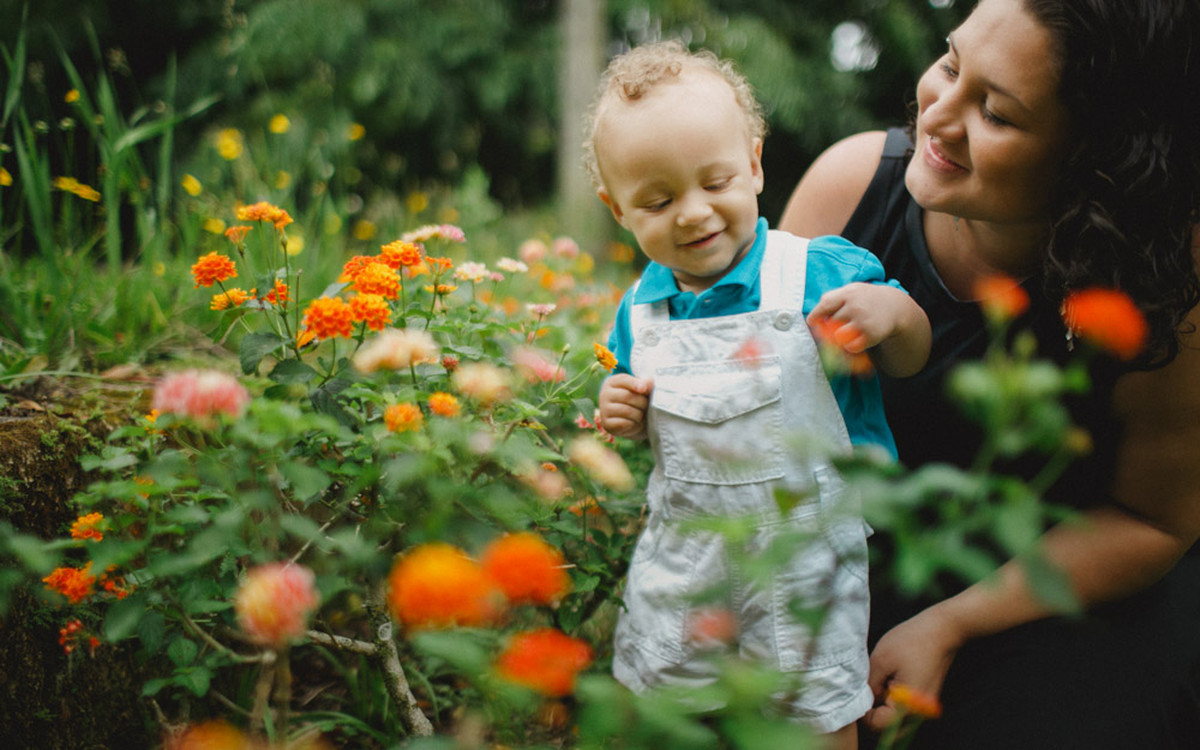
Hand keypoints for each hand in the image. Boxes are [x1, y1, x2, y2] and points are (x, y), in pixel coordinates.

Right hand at [598, 374, 652, 439]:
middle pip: (627, 396)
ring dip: (639, 414)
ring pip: (626, 410)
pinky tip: (633, 422)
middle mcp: (605, 394)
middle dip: (642, 402)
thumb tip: (649, 382)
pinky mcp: (606, 423)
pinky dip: (632, 423)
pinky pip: (623, 423)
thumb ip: (646, 384)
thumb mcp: (641, 390)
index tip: (643, 389)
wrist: (628, 420)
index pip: (624, 380)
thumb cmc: (635, 401)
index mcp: (613, 382)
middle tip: (646, 406)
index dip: (635, 384)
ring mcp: (604, 409)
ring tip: (641, 414)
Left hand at [806, 283, 905, 350]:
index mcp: (849, 293)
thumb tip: (812, 318)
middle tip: (836, 327)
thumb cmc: (866, 299)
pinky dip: (851, 346)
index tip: (811, 322)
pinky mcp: (871, 335)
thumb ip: (832, 299)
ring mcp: (864, 321)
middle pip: (831, 322)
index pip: (826, 304)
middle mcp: (856, 306)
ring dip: (840, 337)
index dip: (816, 314)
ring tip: (848, 332)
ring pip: (839, 336)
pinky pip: (852, 346)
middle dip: (830, 327)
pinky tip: (857, 338)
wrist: (894, 305)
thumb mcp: (851, 290)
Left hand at [864, 605, 966, 731]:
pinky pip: (905, 709)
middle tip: (867, 690)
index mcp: (908, 706)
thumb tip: (862, 698)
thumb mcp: (880, 660)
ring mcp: (925, 707)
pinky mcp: (926, 699)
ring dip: (883, 707)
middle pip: (889, 727)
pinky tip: (889, 681)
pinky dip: (893, 701)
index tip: (858, 694)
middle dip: (874, 712)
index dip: (863, 712)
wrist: (942, 629)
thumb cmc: (913, 641)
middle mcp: (920, 713)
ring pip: (897, 719)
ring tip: (878, 683)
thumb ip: (869, 684)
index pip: (878, 725)